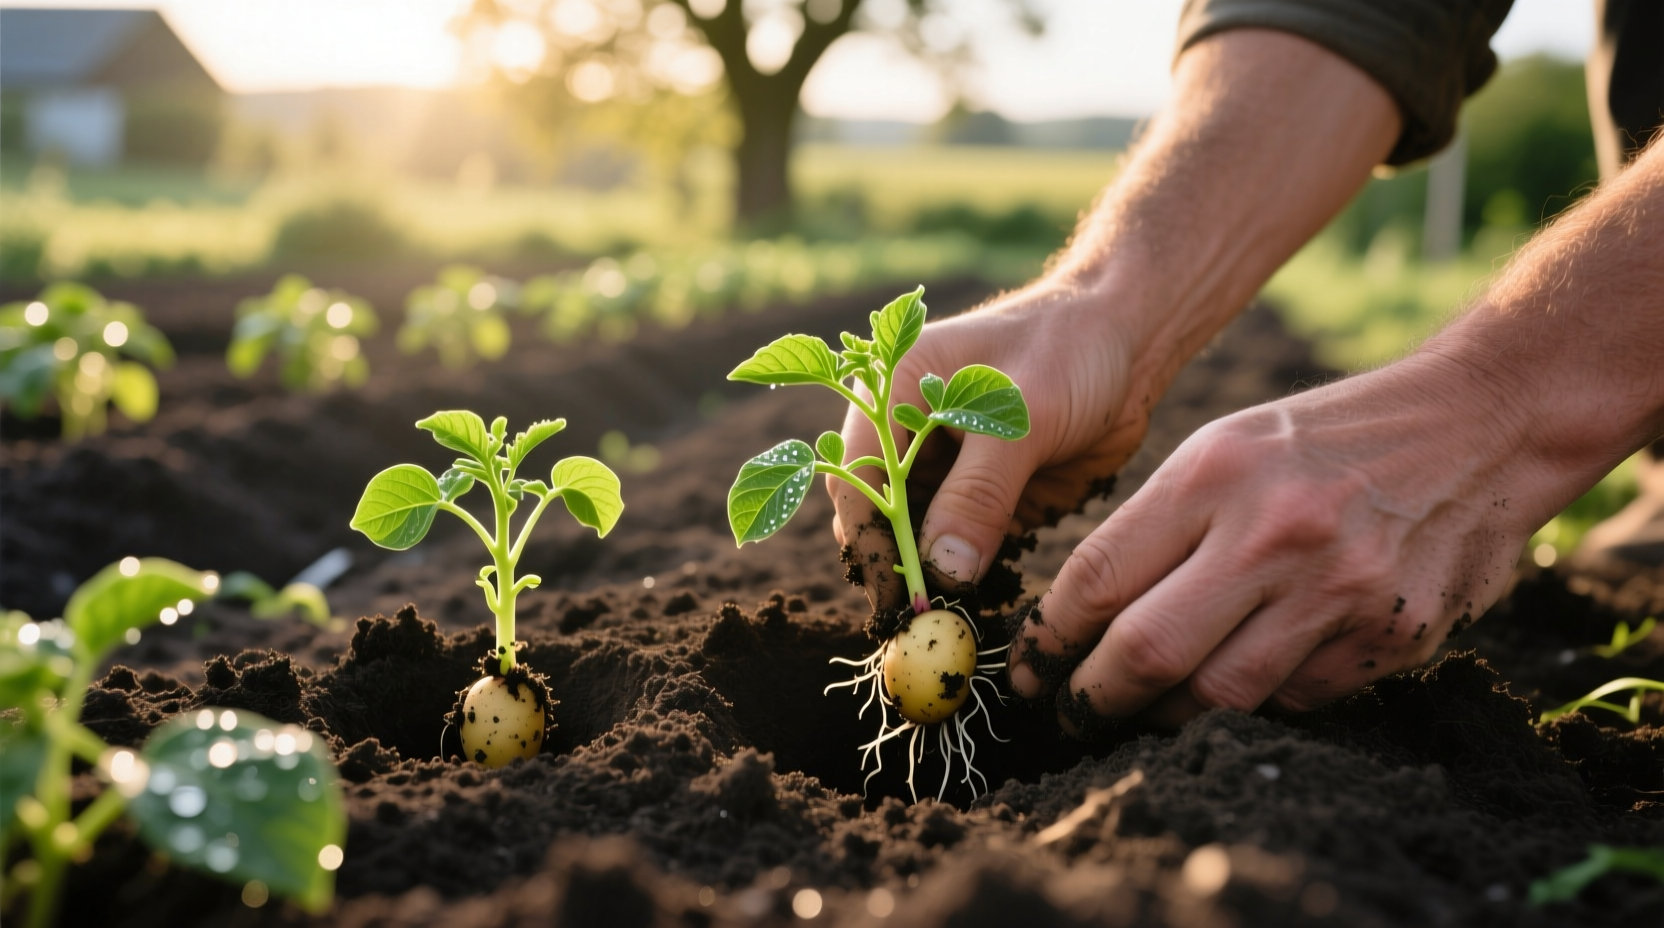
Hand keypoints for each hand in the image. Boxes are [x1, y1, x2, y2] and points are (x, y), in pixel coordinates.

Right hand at [829, 280, 1161, 610]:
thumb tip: (943, 570)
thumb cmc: (1070, 350)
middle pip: (876, 516)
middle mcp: (905, 434)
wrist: (1129, 343)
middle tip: (920, 627)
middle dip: (894, 570)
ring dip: (929, 582)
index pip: (856, 478)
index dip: (870, 540)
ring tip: (949, 627)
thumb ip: (979, 492)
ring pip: (915, 541)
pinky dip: (965, 581)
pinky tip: (978, 610)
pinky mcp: (980, 500)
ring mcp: (942, 470)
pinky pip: (960, 551)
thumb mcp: (1023, 415)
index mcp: (891, 391)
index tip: (896, 597)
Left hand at [1006, 354, 1545, 724]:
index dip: (1050, 638)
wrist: (1480, 426)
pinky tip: (1232, 689)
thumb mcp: (1227, 447)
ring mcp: (1339, 591)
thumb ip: (1158, 525)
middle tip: (1067, 715)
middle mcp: (1274, 532)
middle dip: (1091, 699)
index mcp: (1215, 473)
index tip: (1029, 668)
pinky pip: (1294, 699)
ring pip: (1218, 695)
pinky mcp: (1391, 636)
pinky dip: (1253, 705)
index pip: (1100, 577)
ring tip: (1139, 714)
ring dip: (1164, 717)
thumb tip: (1084, 616)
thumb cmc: (1325, 440)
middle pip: (1147, 651)